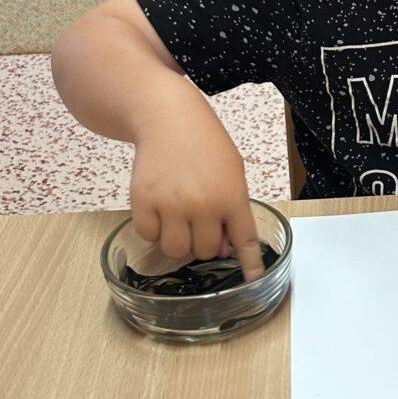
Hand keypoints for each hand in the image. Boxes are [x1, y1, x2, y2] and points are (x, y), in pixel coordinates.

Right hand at [129, 99, 265, 280]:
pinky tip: (159, 207)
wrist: (167, 116)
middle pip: (205, 252)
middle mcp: (203, 204)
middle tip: (198, 221)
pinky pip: (148, 235)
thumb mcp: (232, 171)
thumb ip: (233, 209)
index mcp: (231, 196)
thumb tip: (224, 249)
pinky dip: (153, 229)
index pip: (244, 240)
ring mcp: (171, 204)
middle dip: (203, 242)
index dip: (250, 264)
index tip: (253, 281)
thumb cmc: (204, 144)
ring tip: (178, 216)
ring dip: (178, 240)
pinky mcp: (144, 200)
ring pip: (175, 250)